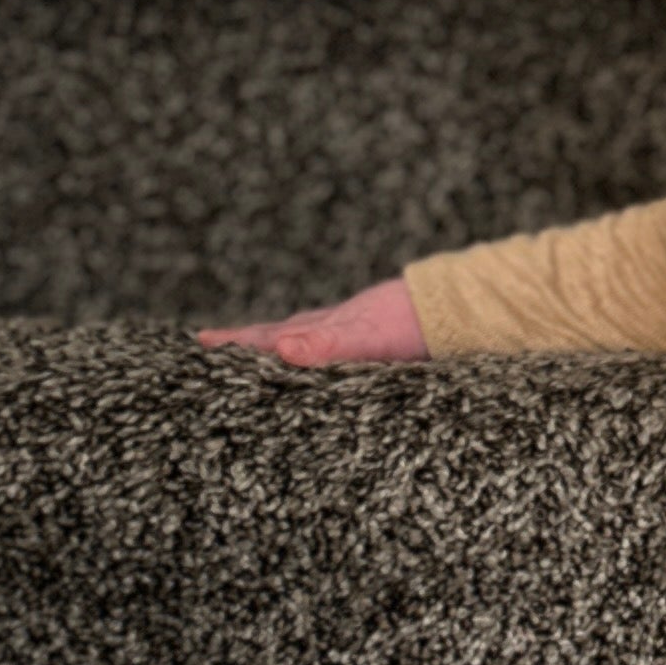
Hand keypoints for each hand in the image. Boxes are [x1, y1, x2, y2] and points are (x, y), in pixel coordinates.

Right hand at [198, 273, 428, 365]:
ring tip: (257, 353)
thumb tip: (283, 348)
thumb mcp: (369, 336)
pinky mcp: (380, 339)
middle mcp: (334, 329)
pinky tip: (323, 357)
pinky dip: (317, 351)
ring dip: (279, 346)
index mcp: (323, 332)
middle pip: (280, 335)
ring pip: (307, 338)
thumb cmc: (417, 322)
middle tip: (208, 345)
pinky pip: (335, 347)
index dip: (235, 344)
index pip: (268, 339)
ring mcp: (356, 331)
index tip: (199, 342)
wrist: (466, 307)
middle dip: (246, 344)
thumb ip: (328, 345)